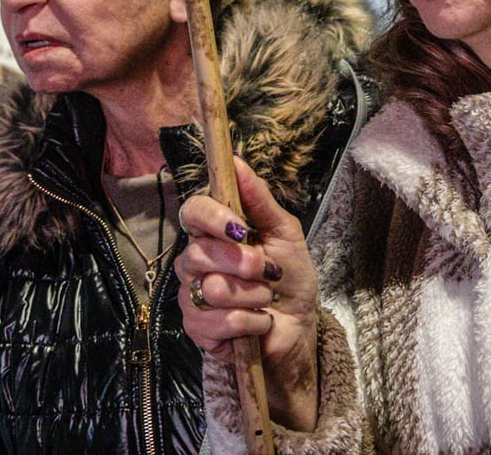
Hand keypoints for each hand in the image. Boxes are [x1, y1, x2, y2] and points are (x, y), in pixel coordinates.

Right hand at [177, 158, 319, 432]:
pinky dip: (250, 323)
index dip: (211, 217)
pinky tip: (258, 323)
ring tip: (266, 299)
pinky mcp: (197, 329)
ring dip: (253, 296)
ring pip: (212, 289)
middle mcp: (195, 261)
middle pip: (200, 253)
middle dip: (244, 264)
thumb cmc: (290, 277)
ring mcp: (192, 296)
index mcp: (213, 232)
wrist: (298, 327)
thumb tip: (237, 161)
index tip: (239, 228)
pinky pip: (218, 322)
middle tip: (268, 272)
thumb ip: (259, 200)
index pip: (192, 212)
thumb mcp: (284, 233)